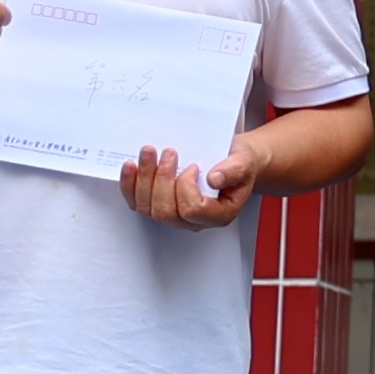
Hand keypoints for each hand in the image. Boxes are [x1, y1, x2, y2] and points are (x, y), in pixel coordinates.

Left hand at [120, 132, 260, 229]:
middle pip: (165, 212)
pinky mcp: (157, 205)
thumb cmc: (238, 164)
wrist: (232, 162)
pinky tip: (131, 165)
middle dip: (161, 179)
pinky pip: (136, 202)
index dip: (186, 187)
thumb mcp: (244, 161)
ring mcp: (174, 215)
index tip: (193, 166)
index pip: (192, 210)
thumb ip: (234, 170)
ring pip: (147, 208)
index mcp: (219, 215)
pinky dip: (129, 184)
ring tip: (149, 152)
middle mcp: (194, 221)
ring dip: (143, 178)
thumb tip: (214, 178)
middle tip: (169, 152)